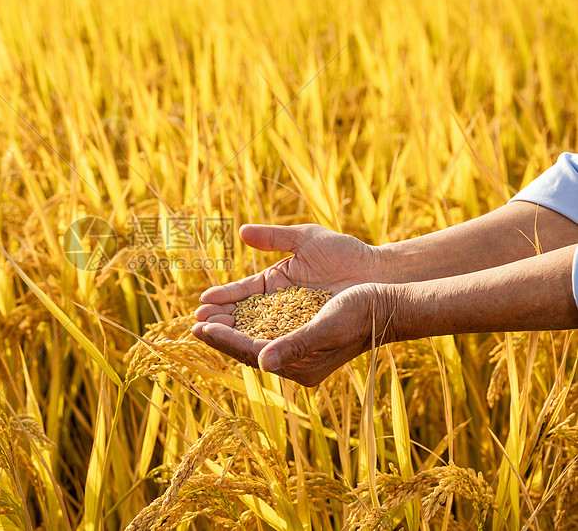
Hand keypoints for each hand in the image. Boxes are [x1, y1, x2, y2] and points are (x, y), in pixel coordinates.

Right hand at [192, 223, 379, 337]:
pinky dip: (258, 344)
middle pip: (244, 317)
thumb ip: (274, 237)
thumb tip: (242, 231)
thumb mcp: (307, 240)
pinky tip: (239, 345)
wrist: (380, 275)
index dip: (224, 298)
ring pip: (256, 332)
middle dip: (220, 322)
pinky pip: (279, 343)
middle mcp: (281, 307)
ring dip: (231, 335)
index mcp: (276, 283)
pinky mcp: (308, 337)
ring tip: (208, 333)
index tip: (202, 303)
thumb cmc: (346, 254)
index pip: (243, 293)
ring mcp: (294, 323)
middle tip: (198, 324)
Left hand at [194, 283, 397, 385]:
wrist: (387, 301)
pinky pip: (264, 325)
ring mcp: (296, 344)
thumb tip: (262, 362)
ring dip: (229, 325)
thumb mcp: (327, 327)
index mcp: (301, 366)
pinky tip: (229, 306)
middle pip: (247, 348)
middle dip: (220, 334)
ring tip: (203, 313)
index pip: (251, 353)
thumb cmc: (360, 313)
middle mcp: (295, 360)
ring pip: (253, 336)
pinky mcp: (298, 327)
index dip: (224, 340)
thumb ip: (296, 345)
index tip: (199, 327)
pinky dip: (244, 315)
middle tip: (193, 321)